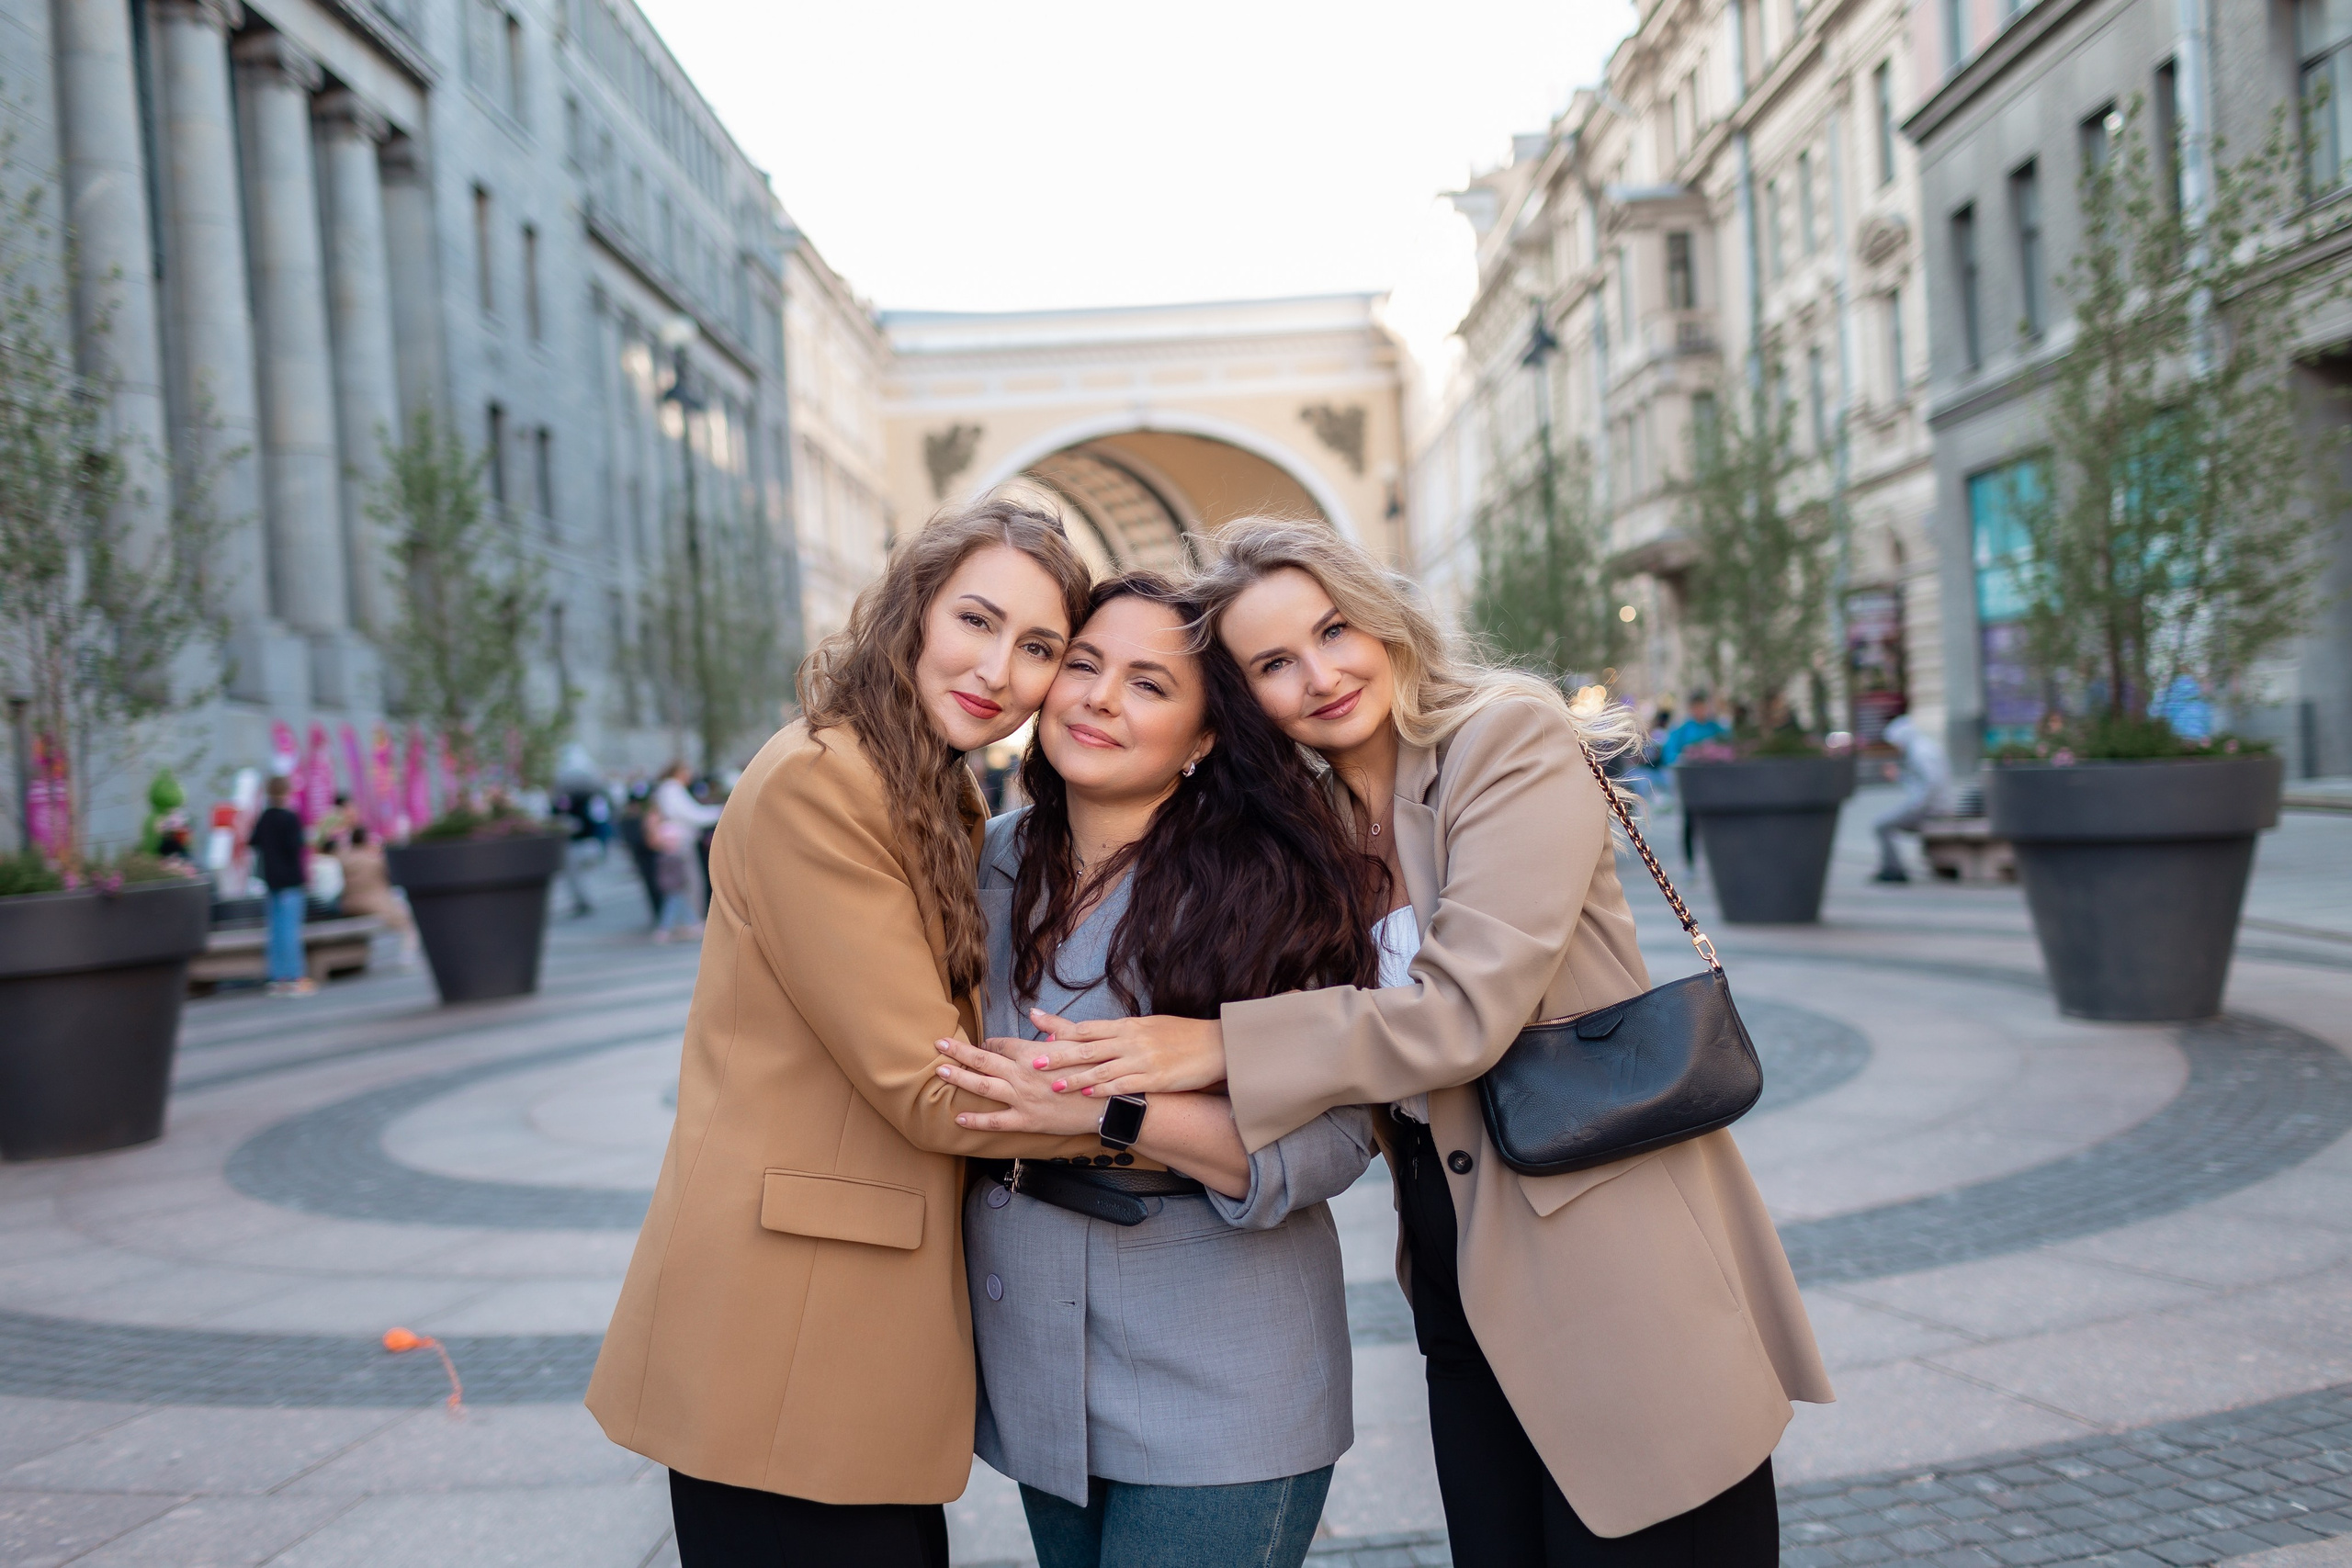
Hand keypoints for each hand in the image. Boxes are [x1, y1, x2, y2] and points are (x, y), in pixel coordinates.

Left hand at [934, 1038, 1099, 1135]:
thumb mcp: (1077, 1042)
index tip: (982, 1044)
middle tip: (938, 1045)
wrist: (1108, 1105)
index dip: (989, 1043)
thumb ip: (1054, 1026)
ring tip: (940, 1072)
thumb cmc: (1094, 1071)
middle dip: (958, 1052)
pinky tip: (959, 1117)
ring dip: (960, 1078)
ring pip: (983, 1087)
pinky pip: (995, 1121)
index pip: (1001, 1044)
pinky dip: (976, 1120)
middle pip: (983, 1060)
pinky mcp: (1026, 1121)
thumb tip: (1035, 1013)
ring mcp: (1022, 1099)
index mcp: (1033, 1053)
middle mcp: (1022, 1074)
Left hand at [1024, 1009, 1227, 1097]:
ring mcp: (1142, 1059)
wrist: (1215, 1044)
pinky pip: (1123, 1084)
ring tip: (1054, 1085)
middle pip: (1087, 1047)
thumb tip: (1101, 1033)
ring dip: (1076, 1077)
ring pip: (1101, 1068)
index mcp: (1128, 1025)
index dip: (1062, 1031)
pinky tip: (1087, 1095)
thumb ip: (1124, 1030)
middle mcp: (1131, 1039)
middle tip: (1034, 1063)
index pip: (1088, 1028)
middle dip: (1059, 1056)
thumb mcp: (1150, 1026)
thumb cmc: (1183, 1035)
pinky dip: (1103, 1089)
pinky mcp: (1154, 1077)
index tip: (1039, 1032)